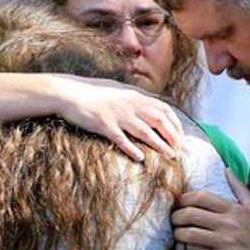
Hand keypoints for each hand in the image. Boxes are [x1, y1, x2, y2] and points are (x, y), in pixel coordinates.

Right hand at [52, 75, 183, 161]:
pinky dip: (132, 149)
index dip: (176, 124)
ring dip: (160, 144)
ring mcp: (117, 114)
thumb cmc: (92, 93)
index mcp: (135, 96)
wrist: (67, 93)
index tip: (182, 137)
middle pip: (159, 120)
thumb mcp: (117, 91)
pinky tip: (141, 158)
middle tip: (181, 150)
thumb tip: (148, 107)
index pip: (163, 109)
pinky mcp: (104, 125)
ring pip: (145, 131)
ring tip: (170, 155)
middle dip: (173, 136)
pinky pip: (121, 139)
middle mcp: (129, 104)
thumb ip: (133, 99)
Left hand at [171, 169, 249, 249]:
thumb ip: (239, 188)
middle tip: (174, 220)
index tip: (180, 203)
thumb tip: (227, 170)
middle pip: (192, 215)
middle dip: (177, 217)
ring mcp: (227, 242)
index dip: (185, 199)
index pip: (202, 198)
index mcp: (235, 209)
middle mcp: (229, 224)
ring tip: (177, 236)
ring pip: (191, 235)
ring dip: (179, 235)